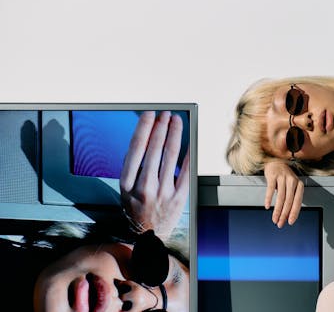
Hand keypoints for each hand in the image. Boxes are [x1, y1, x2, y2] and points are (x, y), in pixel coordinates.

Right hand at [120, 111, 189, 240]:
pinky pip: (186, 170)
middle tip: (165, 115)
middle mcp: (144, 187)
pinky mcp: (179, 198)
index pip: (135, 149)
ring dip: (174, 134)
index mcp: (127, 184)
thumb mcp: (125, 190)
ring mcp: (163, 193)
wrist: (148, 236)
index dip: (143, 129)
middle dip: (161, 127)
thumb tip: (145, 138)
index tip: (149, 115)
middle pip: (154, 149)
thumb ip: (132, 167)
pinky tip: (189, 141)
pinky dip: (188, 153)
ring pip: (170, 156)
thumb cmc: (137, 209)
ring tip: (176, 121)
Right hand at [264, 161, 303, 227]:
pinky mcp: (273, 175)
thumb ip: (291, 198)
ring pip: (280, 197)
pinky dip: (269, 199)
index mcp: (299, 184)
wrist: (276, 161)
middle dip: (284, 214)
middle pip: (289, 201)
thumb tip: (287, 216)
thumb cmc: (284, 177)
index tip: (290, 222)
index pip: (297, 202)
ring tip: (274, 218)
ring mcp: (282, 177)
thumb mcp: (291, 186)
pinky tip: (267, 206)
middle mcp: (292, 181)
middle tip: (280, 223)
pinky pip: (271, 189)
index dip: (294, 213)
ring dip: (277, 210)